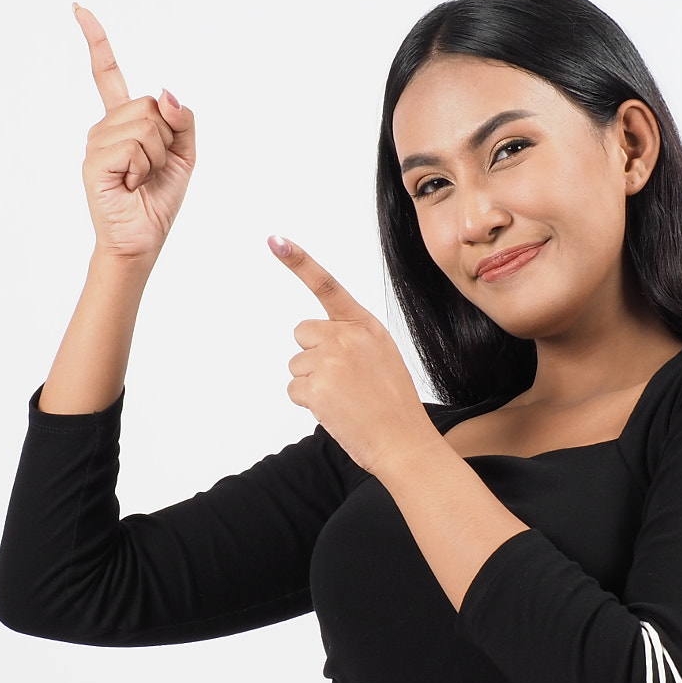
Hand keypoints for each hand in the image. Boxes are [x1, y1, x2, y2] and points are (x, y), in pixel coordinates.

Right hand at [75, 5, 196, 262]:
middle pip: (149, 105)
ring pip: (145, 125)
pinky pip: (134, 147)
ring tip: (140, 179)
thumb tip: (165, 92)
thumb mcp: (185, 153)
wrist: (143, 240)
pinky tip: (129, 185)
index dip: (96, 40)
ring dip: (156, 157)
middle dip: (165, 139)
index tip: (78, 8)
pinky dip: (143, 169)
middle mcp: (105, 127)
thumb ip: (182, 119)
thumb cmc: (159, 199)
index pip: (107, 73)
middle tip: (152, 169)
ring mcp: (96, 142)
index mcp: (124, 121)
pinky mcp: (94, 162)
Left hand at [270, 236, 441, 475]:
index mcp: (366, 325)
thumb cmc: (393, 405)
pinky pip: (295, 390)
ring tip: (345, 399)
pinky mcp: (317, 387)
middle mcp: (348, 337)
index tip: (276, 240)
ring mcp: (331, 361)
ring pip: (297, 364)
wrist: (405, 442)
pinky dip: (309, 403)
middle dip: (312, 354)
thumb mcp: (381, 357)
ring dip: (312, 383)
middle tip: (342, 380)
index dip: (299, 261)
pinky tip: (336, 411)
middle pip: (302, 332)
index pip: (328, 286)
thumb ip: (353, 339)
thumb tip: (318, 339)